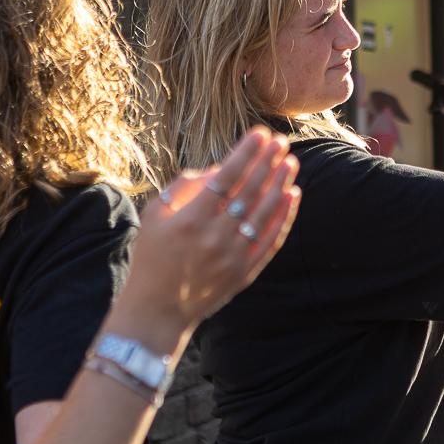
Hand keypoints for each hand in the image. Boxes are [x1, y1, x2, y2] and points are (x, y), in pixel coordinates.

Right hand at [117, 129, 301, 344]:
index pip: (226, 177)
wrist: (158, 309)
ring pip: (265, 212)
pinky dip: (283, 216)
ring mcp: (233, 255)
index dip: (245, 153)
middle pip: (249, 191)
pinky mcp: (246, 271)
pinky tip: (292, 195)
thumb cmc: (152, 257)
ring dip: (280, 184)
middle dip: (267, 162)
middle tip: (281, 142)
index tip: (260, 134)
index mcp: (190, 219)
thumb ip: (182, 188)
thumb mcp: (153, 217)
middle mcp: (215, 236)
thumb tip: (217, 168)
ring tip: (290, 162)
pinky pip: (271, 239)